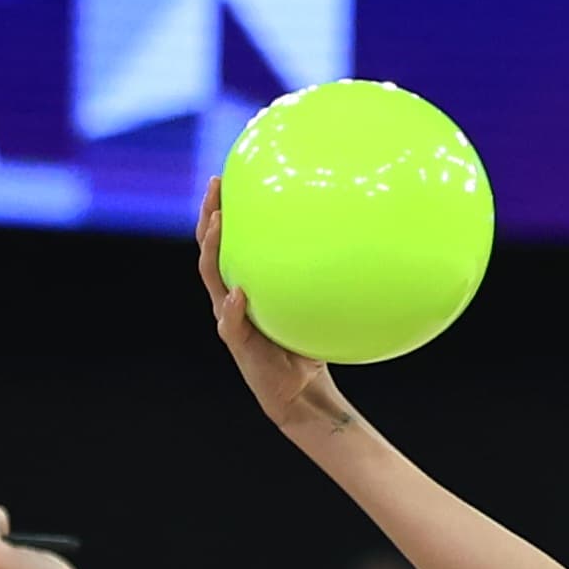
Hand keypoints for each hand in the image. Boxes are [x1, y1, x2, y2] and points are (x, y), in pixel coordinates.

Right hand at [197, 177, 356, 439]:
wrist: (300, 391)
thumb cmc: (310, 346)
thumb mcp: (316, 305)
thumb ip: (323, 279)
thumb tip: (359, 240)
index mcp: (244, 286)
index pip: (227, 242)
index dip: (222, 210)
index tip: (226, 177)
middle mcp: (230, 298)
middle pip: (210, 251)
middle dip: (209, 217)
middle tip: (215, 187)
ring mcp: (230, 320)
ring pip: (212, 279)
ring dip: (211, 250)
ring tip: (216, 224)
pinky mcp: (238, 344)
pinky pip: (231, 323)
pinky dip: (234, 308)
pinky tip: (239, 293)